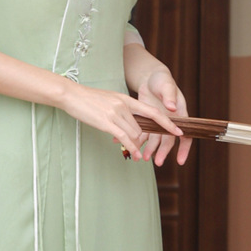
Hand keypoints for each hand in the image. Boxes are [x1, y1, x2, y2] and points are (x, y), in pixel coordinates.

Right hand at [61, 82, 182, 161]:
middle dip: (142, 140)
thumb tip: (129, 123)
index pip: (152, 112)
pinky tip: (134, 155)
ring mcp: (116, 113)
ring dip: (136, 145)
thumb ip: (122, 109)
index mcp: (126, 99)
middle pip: (141, 128)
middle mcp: (124, 105)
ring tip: (137, 155)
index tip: (178, 130)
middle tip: (143, 150)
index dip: (167, 122)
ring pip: (134, 134)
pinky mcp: (107, 122)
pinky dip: (131, 147)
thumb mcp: (110, 100)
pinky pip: (124, 137)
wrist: (72, 95)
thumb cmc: (89, 99)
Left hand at [135, 69, 191, 166]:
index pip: (186, 134)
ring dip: (149, 149)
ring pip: (155, 140)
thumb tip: (172, 107)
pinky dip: (136, 139)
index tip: (180, 160)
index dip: (184, 148)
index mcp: (179, 114)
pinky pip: (142, 133)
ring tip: (142, 157)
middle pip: (168, 140)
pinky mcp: (147, 121)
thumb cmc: (161, 80)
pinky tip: (128, 144)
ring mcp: (158, 123)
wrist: (149, 77)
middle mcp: (170, 121)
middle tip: (158, 162)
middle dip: (163, 152)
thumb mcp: (166, 85)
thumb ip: (169, 96)